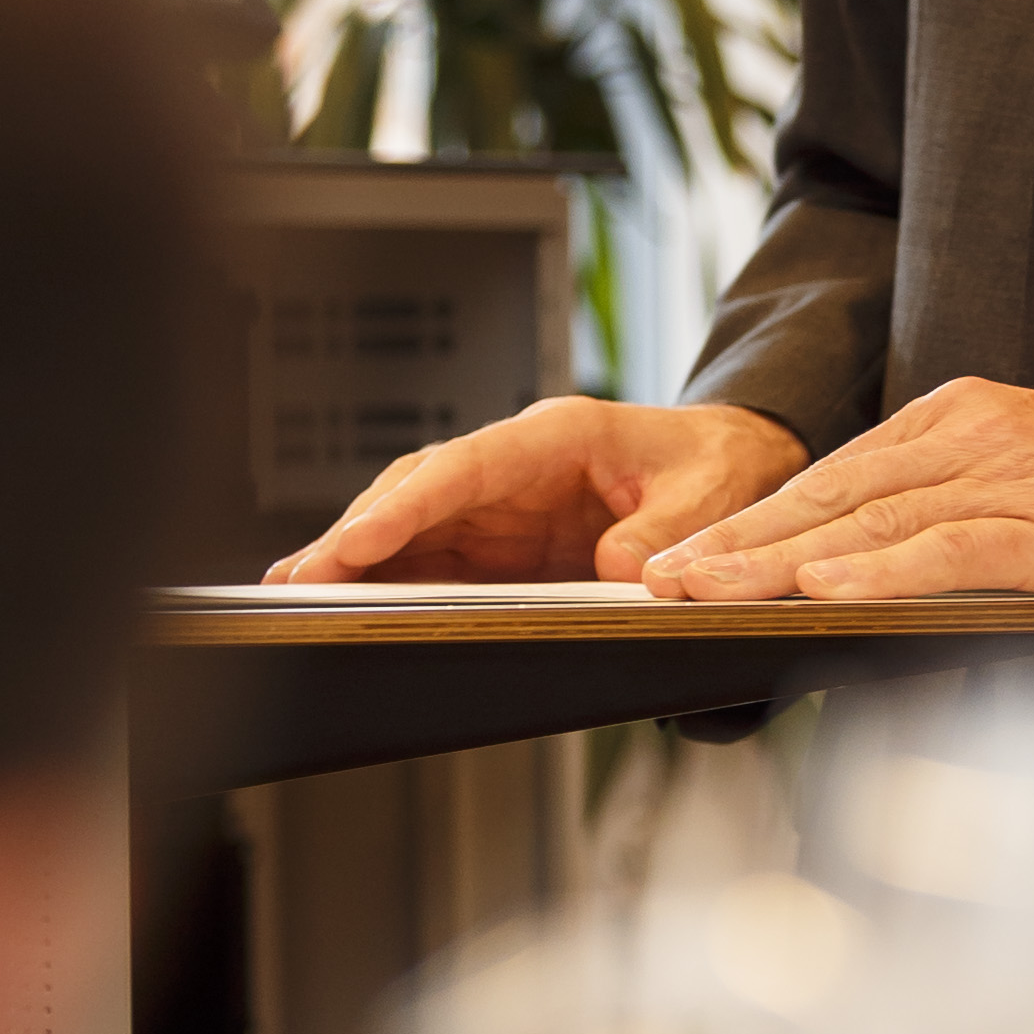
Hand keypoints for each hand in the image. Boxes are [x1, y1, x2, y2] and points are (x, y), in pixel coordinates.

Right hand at [263, 396, 805, 586]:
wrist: (735, 462)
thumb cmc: (718, 465)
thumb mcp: (707, 495)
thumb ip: (663, 530)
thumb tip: (617, 568)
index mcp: (558, 435)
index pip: (466, 468)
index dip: (409, 505)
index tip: (359, 541)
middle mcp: (517, 465)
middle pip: (419, 492)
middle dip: (357, 534)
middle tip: (299, 581)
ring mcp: (506, 502)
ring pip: (414, 522)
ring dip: (359, 557)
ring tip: (297, 594)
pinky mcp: (506, 539)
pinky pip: (437, 554)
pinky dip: (391, 575)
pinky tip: (348, 598)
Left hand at [641, 377, 1033, 603]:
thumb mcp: (1024, 471)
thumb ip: (945, 504)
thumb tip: (860, 562)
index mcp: (955, 420)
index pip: (830, 475)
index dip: (749, 518)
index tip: (683, 552)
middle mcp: (968, 438)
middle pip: (828, 495)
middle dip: (735, 541)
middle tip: (657, 575)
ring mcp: (1006, 479)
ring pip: (868, 522)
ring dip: (776, 561)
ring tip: (705, 588)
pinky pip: (946, 551)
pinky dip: (878, 573)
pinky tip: (822, 591)